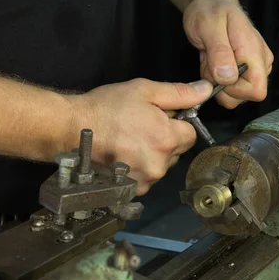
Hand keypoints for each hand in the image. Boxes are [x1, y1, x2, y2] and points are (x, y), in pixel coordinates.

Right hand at [73, 78, 212, 194]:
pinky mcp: (132, 189)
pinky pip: (146, 177)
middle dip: (164, 139)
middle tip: (140, 127)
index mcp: (167, 138)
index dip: (176, 124)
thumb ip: (179, 93)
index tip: (158, 118)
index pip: (191, 134)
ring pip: (161, 165)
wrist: (72, 129)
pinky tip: (123, 155)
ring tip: (128, 141)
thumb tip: (206, 90)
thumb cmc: (105, 108)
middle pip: (176, 151)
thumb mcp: (145, 91)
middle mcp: (160, 163)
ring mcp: (145, 179)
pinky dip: (139, 168)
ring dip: (151, 154)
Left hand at [183, 0, 272, 108]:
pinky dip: (215, 79)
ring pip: (234, 95)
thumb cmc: (211, 10)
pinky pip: (227, 88)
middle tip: (211, 61)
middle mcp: (259, 62)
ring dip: (216, 82)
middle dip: (221, 86)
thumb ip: (219, 52)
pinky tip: (212, 61)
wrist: (210, 3)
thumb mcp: (209, 26)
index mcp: (255, 52)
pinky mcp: (243, 71)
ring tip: (211, 59)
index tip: (218, 72)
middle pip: (245, 96)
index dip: (234, 89)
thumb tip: (228, 76)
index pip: (256, 90)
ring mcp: (252, 67)